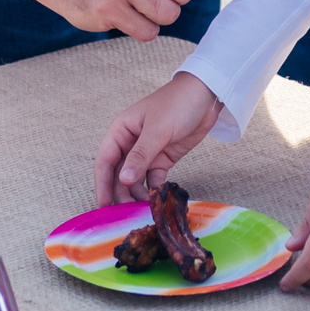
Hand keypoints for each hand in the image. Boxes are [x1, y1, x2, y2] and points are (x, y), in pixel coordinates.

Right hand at [94, 72, 223, 202]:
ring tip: (143, 211)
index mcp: (121, 131)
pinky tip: (157, 202)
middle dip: (121, 193)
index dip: (102, 184)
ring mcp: (147, 152)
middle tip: (126, 214)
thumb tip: (123, 179)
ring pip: (136, 179)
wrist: (207, 96)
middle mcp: (130, 143)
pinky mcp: (163, 159)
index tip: (104, 205)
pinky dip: (154, 190)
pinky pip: (154, 179)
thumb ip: (140, 156)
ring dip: (137, 195)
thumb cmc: (177, 103)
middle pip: (119, 174)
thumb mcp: (157, 130)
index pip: (105, 161)